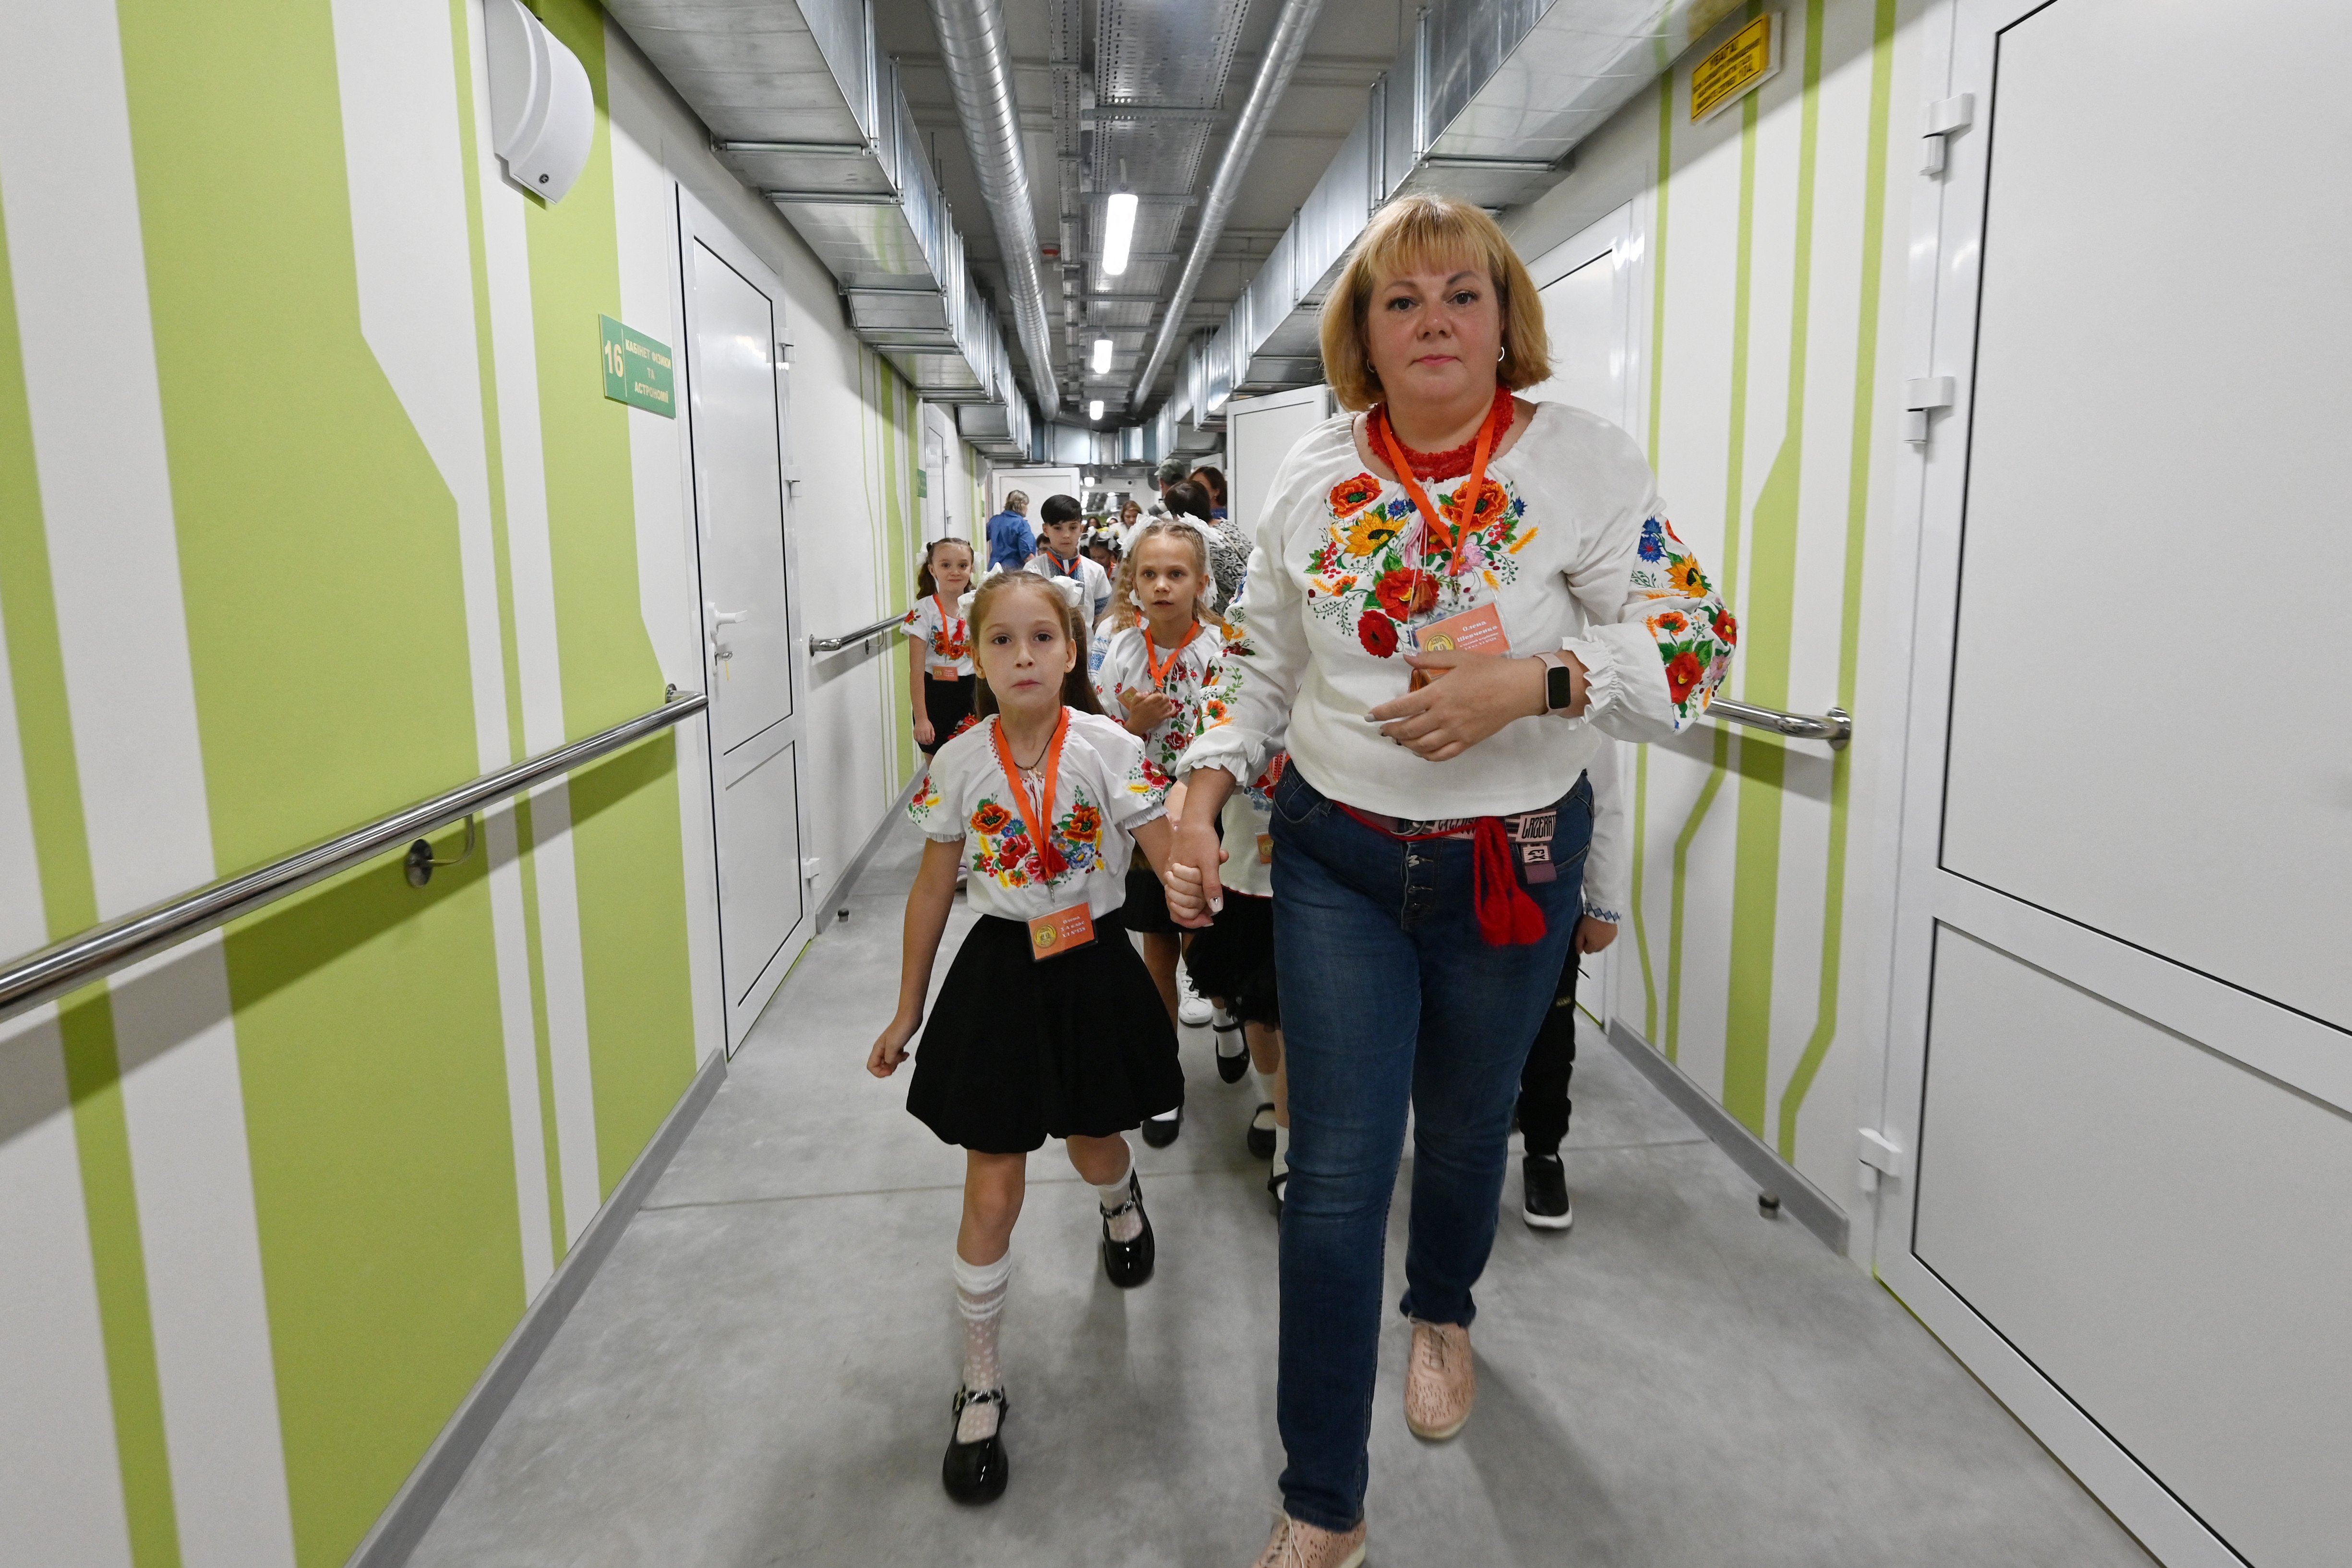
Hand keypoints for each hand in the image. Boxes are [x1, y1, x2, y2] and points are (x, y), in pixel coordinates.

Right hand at [868, 1011, 918, 1076]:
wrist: (910, 1017)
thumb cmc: (901, 1028)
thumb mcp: (893, 1046)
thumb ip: (889, 1059)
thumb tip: (889, 1065)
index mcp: (877, 1049)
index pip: (871, 1066)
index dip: (879, 1072)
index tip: (890, 1071)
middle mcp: (882, 1049)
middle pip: (880, 1065)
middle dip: (889, 1068)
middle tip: (897, 1063)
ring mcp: (889, 1047)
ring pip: (889, 1062)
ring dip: (896, 1063)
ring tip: (903, 1056)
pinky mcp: (897, 1045)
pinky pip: (896, 1057)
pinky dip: (901, 1058)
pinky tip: (906, 1053)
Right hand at [913, 716, 935, 747]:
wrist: (920, 719)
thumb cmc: (926, 723)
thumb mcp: (931, 728)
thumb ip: (932, 734)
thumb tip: (932, 739)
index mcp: (926, 730)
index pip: (928, 739)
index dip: (930, 741)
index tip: (931, 742)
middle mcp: (921, 731)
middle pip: (924, 740)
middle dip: (926, 743)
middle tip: (928, 743)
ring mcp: (917, 732)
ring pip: (919, 740)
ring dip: (922, 742)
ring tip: (924, 742)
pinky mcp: (914, 732)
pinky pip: (915, 738)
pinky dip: (918, 740)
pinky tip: (920, 740)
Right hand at [1121, 687, 1177, 732]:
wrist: (1137, 725)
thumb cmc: (1135, 713)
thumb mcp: (1133, 702)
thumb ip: (1139, 695)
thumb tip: (1147, 692)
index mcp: (1148, 702)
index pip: (1158, 695)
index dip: (1157, 692)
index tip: (1154, 693)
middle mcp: (1155, 707)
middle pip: (1165, 698)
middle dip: (1163, 695)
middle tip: (1159, 697)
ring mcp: (1160, 713)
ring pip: (1169, 703)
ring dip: (1167, 701)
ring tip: (1162, 701)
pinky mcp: (1162, 718)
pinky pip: (1171, 712)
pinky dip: (1173, 708)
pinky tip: (1170, 706)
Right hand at [1165, 813, 1228, 925]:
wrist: (1195, 820)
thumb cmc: (1202, 839)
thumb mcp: (1210, 863)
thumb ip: (1211, 886)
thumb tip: (1216, 909)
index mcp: (1175, 879)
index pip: (1178, 912)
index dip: (1193, 921)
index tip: (1210, 920)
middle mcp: (1170, 880)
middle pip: (1181, 908)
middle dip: (1199, 909)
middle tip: (1214, 904)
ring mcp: (1173, 877)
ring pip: (1182, 901)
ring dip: (1198, 902)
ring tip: (1212, 897)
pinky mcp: (1179, 873)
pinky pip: (1184, 892)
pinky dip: (1197, 895)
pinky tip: (1208, 892)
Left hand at [1367, 651, 1547, 760]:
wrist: (1518, 688)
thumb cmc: (1489, 669)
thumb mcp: (1458, 657)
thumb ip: (1429, 658)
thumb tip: (1405, 657)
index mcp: (1438, 693)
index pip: (1402, 706)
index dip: (1382, 713)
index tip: (1370, 716)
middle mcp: (1443, 715)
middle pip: (1408, 730)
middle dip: (1391, 730)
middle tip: (1382, 729)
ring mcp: (1456, 731)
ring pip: (1422, 745)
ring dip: (1406, 743)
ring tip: (1399, 738)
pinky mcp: (1468, 741)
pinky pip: (1442, 755)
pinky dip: (1427, 755)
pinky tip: (1421, 751)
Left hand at [1573, 915, 1617, 954]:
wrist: (1604, 911)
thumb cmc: (1590, 922)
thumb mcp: (1580, 931)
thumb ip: (1579, 943)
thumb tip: (1579, 952)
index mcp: (1595, 946)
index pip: (1587, 951)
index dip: (1584, 944)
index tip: (1584, 936)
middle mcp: (1603, 946)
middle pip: (1596, 949)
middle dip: (1592, 944)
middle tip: (1590, 933)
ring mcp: (1610, 940)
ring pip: (1603, 944)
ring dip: (1599, 940)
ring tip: (1597, 929)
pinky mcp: (1615, 934)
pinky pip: (1608, 938)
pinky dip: (1605, 936)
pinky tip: (1603, 928)